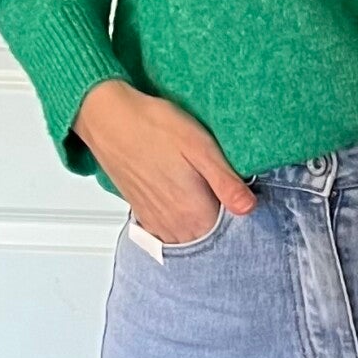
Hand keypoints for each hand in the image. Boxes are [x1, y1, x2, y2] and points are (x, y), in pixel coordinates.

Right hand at [76, 79, 259, 240]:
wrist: (109, 119)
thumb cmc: (153, 127)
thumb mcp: (201, 147)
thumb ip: (226, 182)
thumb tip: (249, 207)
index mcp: (194, 211)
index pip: (231, 232)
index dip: (242, 215)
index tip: (242, 195)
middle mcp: (174, 225)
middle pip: (211, 238)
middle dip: (223, 222)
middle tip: (224, 191)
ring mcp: (157, 222)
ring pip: (191, 238)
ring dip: (202, 225)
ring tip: (204, 195)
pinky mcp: (143, 215)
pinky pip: (170, 234)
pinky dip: (182, 225)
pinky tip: (184, 202)